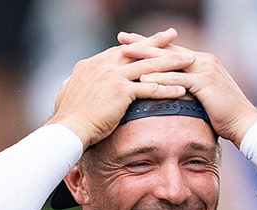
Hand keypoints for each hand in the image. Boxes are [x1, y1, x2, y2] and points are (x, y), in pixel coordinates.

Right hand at [50, 28, 195, 146]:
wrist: (69, 129)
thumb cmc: (68, 118)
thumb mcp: (67, 93)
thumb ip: (72, 84)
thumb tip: (68, 84)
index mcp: (91, 64)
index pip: (119, 51)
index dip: (136, 45)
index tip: (148, 41)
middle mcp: (103, 66)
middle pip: (136, 51)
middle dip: (157, 42)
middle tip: (172, 34)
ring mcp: (113, 76)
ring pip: (149, 66)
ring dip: (171, 62)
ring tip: (189, 60)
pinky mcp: (121, 91)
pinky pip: (150, 88)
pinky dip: (168, 89)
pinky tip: (182, 90)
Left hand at [119, 32, 256, 146]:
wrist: (244, 123)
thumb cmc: (223, 115)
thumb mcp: (202, 97)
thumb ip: (188, 89)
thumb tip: (170, 92)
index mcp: (201, 61)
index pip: (171, 50)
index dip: (150, 45)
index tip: (129, 41)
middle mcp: (202, 60)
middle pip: (167, 49)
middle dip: (142, 43)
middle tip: (121, 38)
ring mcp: (204, 69)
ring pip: (169, 61)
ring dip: (146, 57)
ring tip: (125, 54)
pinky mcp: (205, 82)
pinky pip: (178, 79)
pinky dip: (160, 78)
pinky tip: (143, 78)